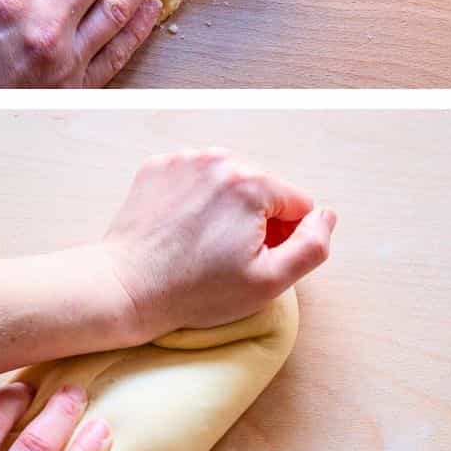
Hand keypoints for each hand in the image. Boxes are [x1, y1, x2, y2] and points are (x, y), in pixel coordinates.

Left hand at [100, 147, 335, 340]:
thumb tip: (326, 216)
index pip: (297, 203)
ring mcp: (185, 159)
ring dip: (227, 207)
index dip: (284, 238)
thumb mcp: (269, 282)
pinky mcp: (159, 166)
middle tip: (227, 256)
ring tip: (203, 243)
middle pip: (264, 189)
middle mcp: (220, 160)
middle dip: (256, 219)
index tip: (253, 259)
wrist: (124, 289)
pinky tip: (183, 229)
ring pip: (231, 182)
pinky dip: (197, 199)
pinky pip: (198, 178)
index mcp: (252, 183)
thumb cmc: (194, 291)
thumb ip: (312, 245)